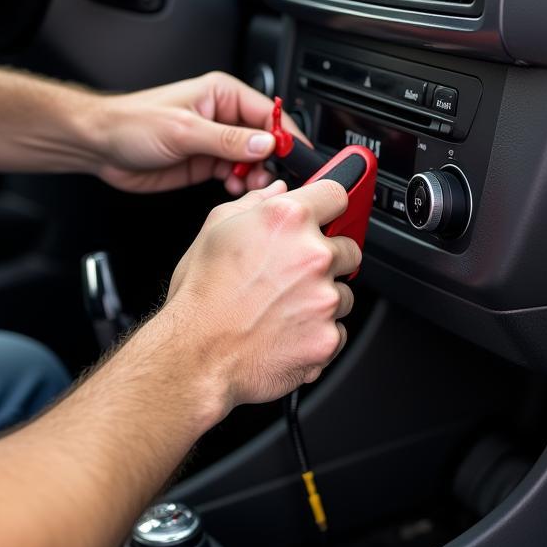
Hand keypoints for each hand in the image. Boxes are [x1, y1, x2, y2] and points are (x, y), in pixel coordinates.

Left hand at [93, 71, 306, 194]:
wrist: (100, 145)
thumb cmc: (132, 124)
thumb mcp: (184, 131)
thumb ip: (228, 140)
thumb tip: (266, 144)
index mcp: (221, 94)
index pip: (267, 112)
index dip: (284, 135)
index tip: (296, 157)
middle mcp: (222, 115)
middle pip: (264, 138)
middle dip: (270, 159)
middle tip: (268, 178)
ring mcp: (214, 141)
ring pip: (252, 159)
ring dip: (255, 174)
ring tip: (248, 184)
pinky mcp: (205, 162)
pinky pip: (235, 173)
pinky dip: (239, 182)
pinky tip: (234, 187)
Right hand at [163, 179, 359, 411]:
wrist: (197, 354)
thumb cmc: (200, 295)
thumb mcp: (214, 230)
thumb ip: (253, 203)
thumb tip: (275, 191)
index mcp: (286, 220)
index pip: (336, 194)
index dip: (328, 206)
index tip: (325, 216)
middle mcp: (312, 255)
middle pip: (348, 247)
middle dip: (327, 259)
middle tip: (293, 273)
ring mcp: (325, 298)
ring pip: (344, 292)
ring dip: (323, 298)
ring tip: (282, 307)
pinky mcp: (328, 337)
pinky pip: (338, 330)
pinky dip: (318, 332)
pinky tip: (287, 331)